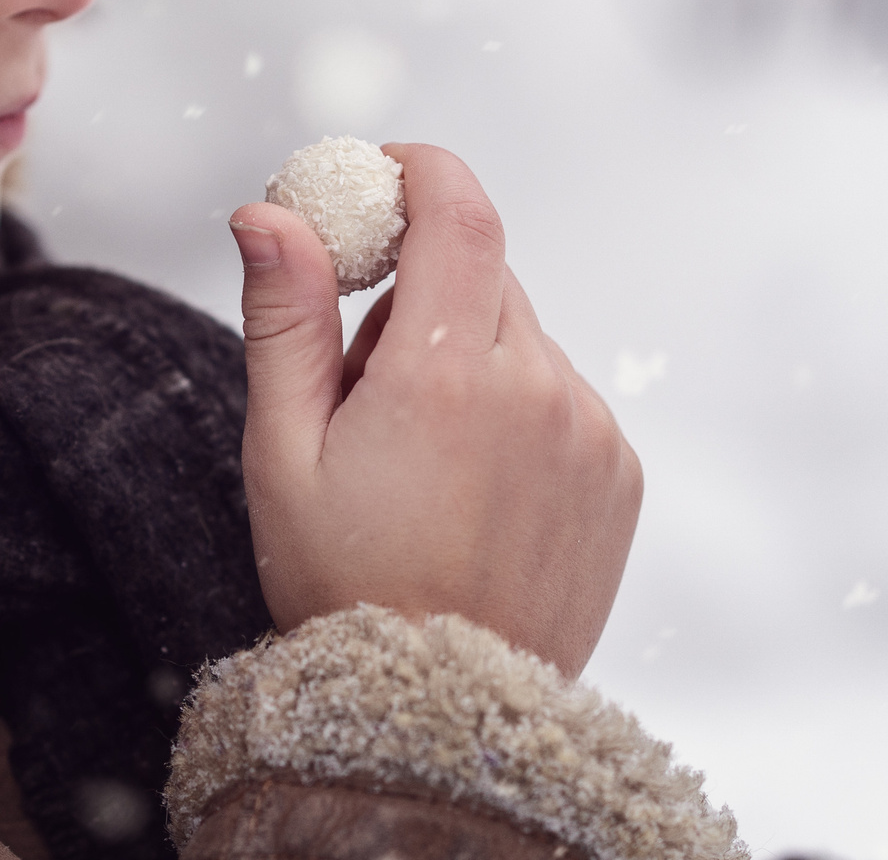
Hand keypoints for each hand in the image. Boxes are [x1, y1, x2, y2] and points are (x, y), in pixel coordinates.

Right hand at [228, 143, 640, 677]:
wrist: (439, 716)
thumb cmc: (342, 585)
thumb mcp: (283, 452)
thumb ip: (283, 317)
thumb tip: (270, 210)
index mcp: (448, 374)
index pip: (458, 208)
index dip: (416, 171)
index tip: (376, 179)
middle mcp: (537, 388)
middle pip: (480, 274)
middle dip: (417, 296)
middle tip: (361, 382)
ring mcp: (589, 431)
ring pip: (521, 336)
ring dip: (469, 358)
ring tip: (417, 461)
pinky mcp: (618, 471)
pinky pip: (560, 396)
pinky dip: (515, 410)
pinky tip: (470, 490)